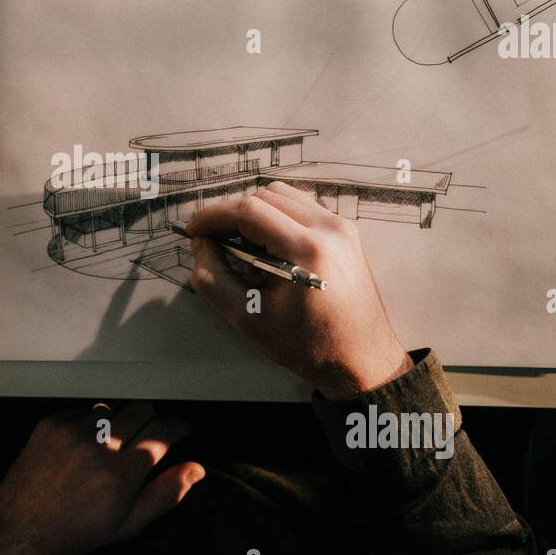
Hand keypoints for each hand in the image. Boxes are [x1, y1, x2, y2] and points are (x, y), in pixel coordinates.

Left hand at [0, 402, 203, 554]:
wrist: (20, 529)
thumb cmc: (77, 532)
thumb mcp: (128, 525)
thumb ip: (165, 494)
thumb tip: (196, 469)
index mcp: (121, 473)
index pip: (163, 433)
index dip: (179, 427)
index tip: (183, 430)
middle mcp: (98, 445)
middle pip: (141, 410)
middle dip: (152, 420)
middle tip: (149, 438)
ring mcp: (71, 431)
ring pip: (113, 408)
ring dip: (119, 421)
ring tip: (113, 444)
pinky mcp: (50, 424)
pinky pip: (82, 410)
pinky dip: (90, 423)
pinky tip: (85, 444)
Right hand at [186, 181, 411, 399]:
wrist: (359, 359)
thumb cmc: (307, 345)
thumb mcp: (247, 318)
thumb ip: (213, 279)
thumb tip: (201, 245)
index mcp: (307, 249)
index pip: (248, 210)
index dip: (213, 216)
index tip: (196, 230)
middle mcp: (328, 229)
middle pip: (264, 196)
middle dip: (232, 215)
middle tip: (217, 243)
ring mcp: (341, 227)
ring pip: (283, 196)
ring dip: (255, 213)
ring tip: (244, 247)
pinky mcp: (346, 232)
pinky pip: (302, 207)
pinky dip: (278, 217)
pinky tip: (270, 248)